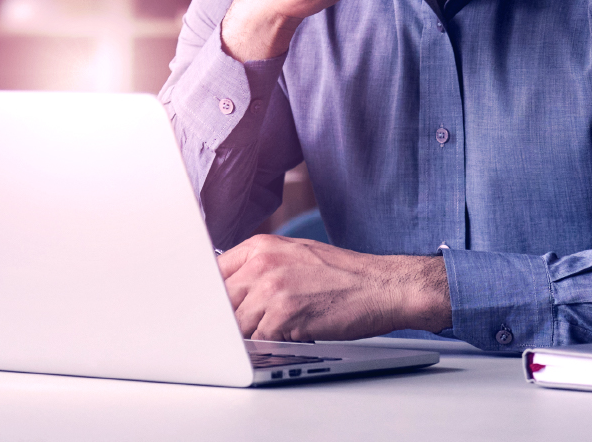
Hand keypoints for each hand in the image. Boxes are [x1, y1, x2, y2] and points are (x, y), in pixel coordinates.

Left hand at [218, 234, 450, 341]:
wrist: (382, 286)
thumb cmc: (343, 275)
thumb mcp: (294, 256)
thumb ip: (259, 268)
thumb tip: (229, 291)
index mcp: (260, 246)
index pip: (212, 274)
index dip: (211, 299)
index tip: (209, 313)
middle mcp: (261, 264)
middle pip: (220, 303)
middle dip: (229, 321)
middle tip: (247, 329)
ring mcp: (271, 289)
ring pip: (236, 326)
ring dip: (252, 336)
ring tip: (278, 331)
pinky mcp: (284, 316)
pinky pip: (258, 341)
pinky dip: (270, 347)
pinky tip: (290, 338)